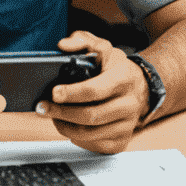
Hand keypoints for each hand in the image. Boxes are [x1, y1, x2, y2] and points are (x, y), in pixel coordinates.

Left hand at [37, 32, 147, 154]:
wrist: (141, 89)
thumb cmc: (117, 68)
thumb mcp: (103, 47)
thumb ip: (82, 40)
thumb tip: (63, 45)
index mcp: (123, 79)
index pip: (95, 90)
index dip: (72, 93)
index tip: (54, 93)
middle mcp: (128, 104)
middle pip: (91, 116)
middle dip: (62, 113)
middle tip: (43, 107)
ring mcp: (126, 125)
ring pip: (90, 134)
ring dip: (65, 127)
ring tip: (52, 116)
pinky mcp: (121, 141)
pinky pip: (95, 145)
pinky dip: (76, 138)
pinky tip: (67, 126)